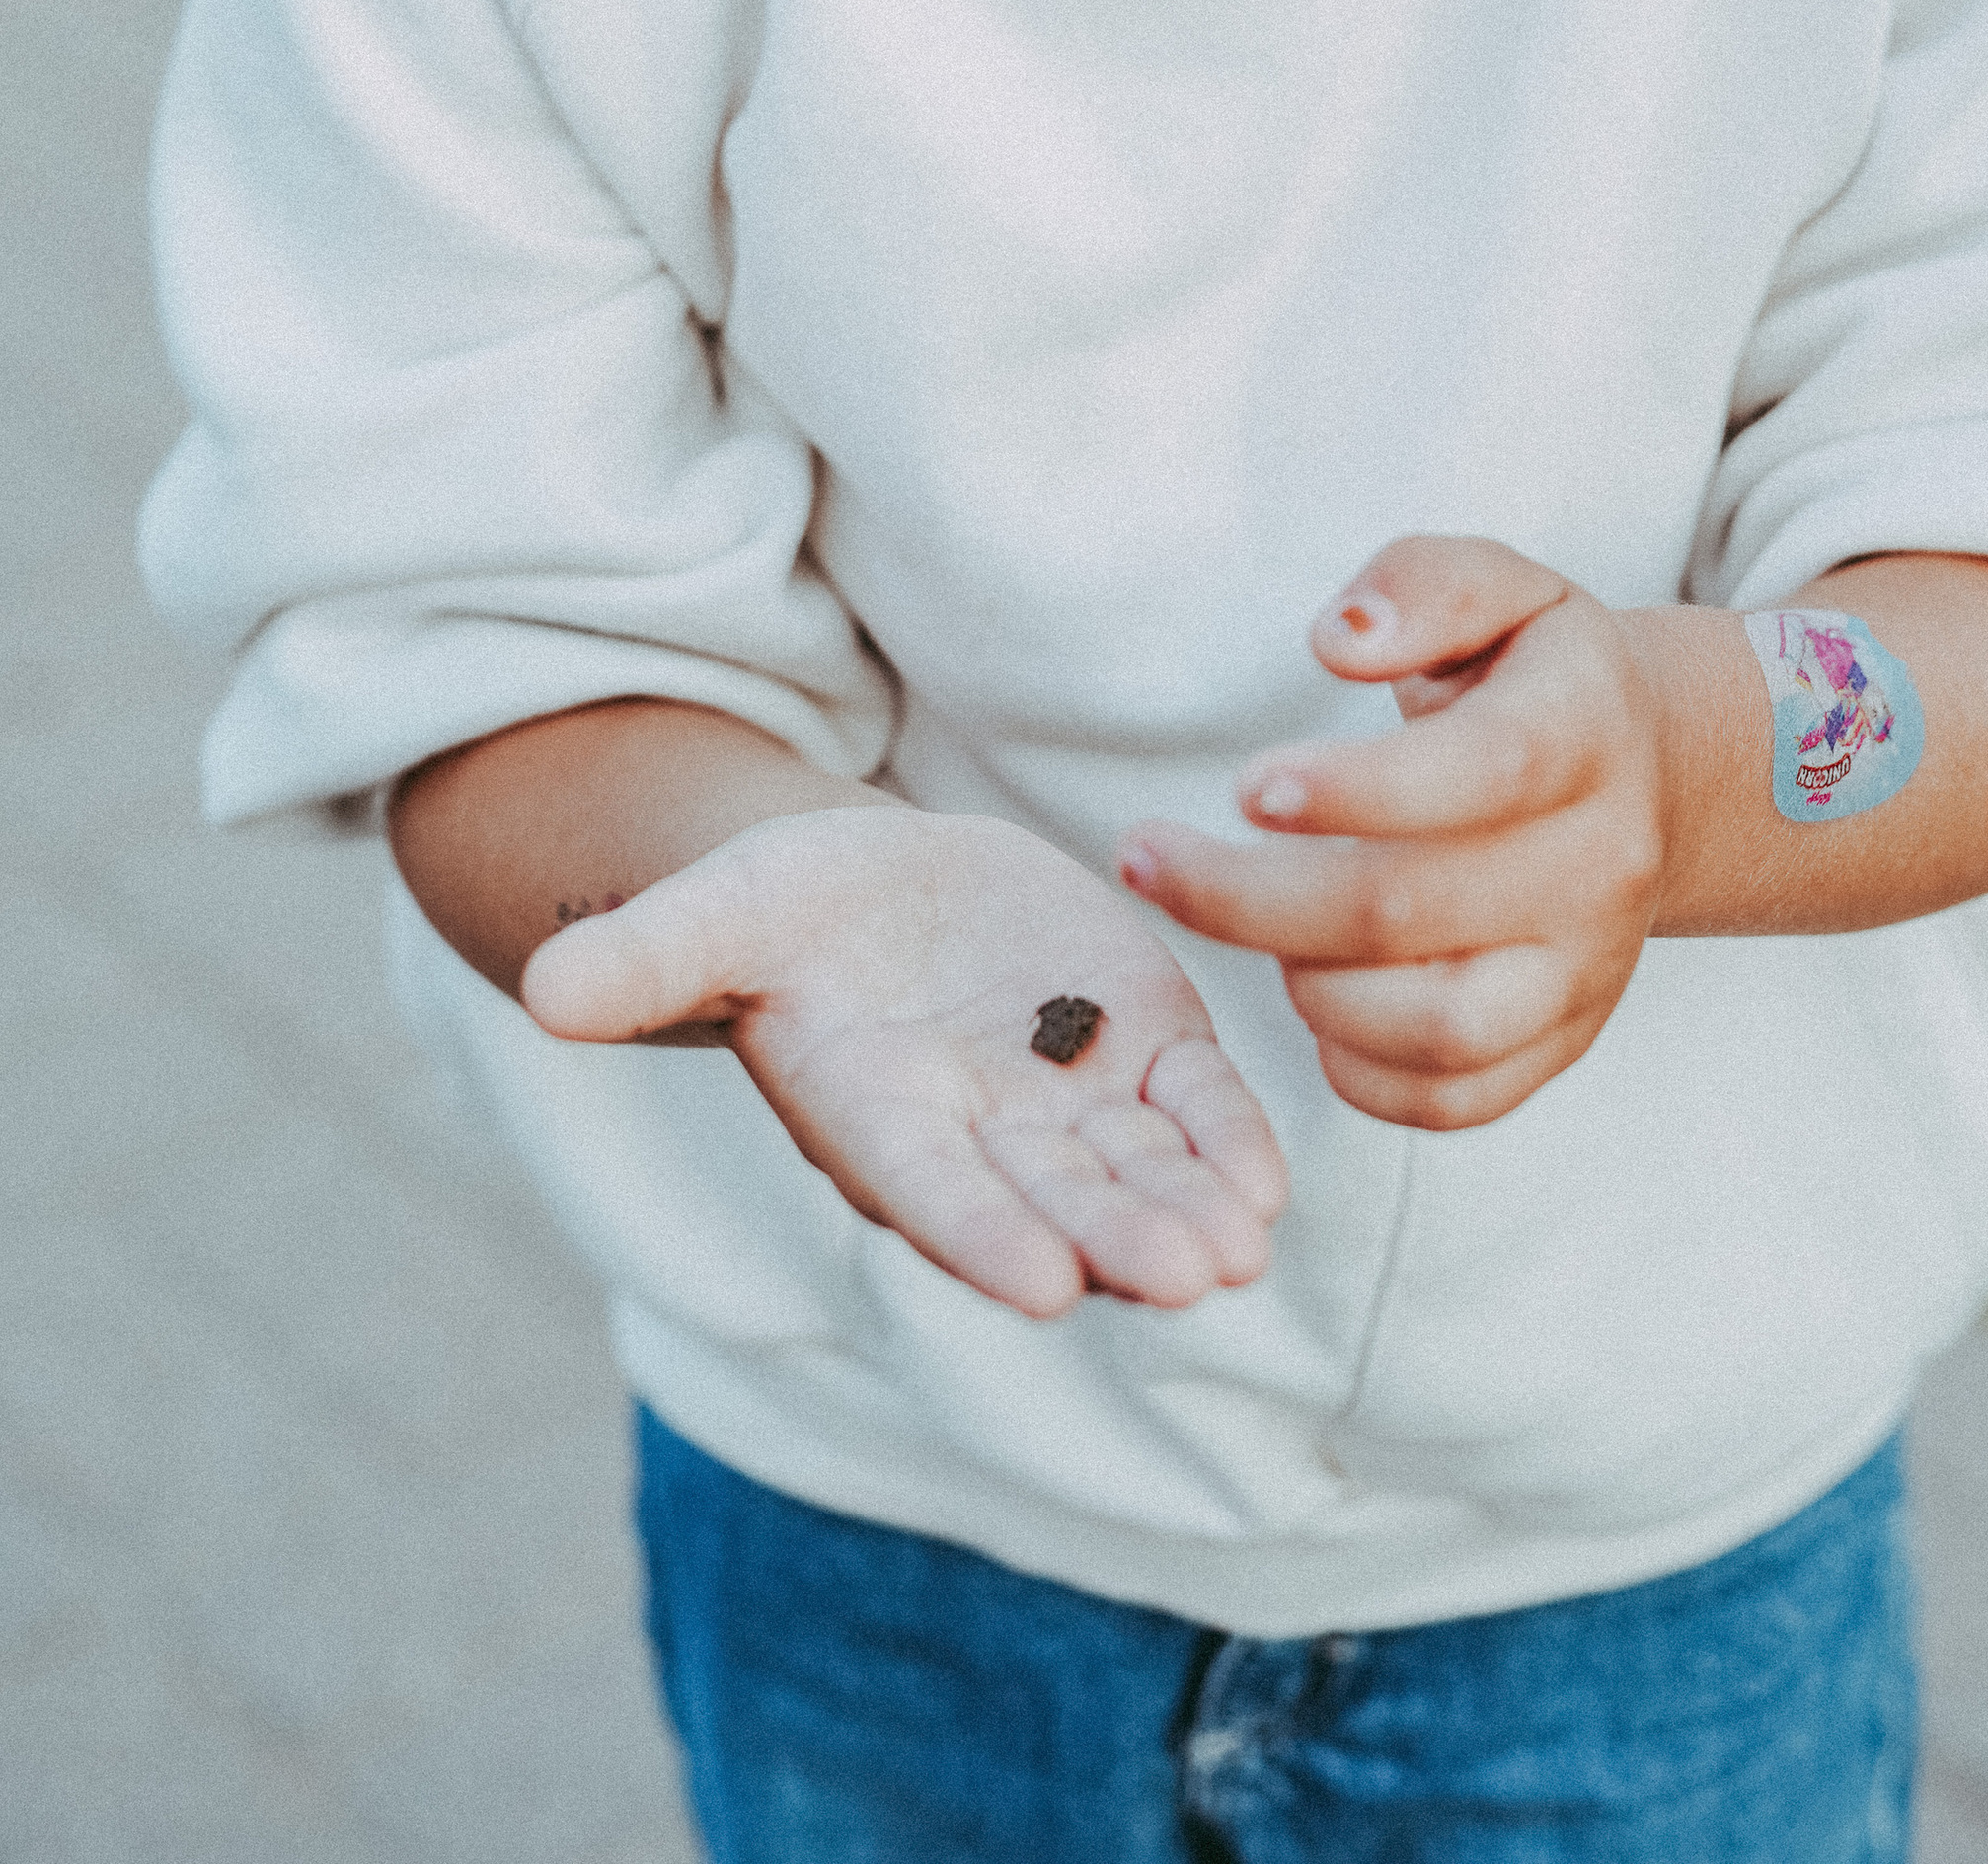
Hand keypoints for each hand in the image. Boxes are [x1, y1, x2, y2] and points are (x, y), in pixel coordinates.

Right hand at [522, 802, 1288, 1317]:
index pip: (929, 1191)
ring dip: (1184, 1211)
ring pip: (1131, 1171)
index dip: (981, 1234)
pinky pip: (1188, 1106)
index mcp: (872, 1115)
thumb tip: (540, 990)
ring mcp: (1062, 1099)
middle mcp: (975, 1135)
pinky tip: (1265, 1185)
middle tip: (1187, 1276)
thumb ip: (645, 958)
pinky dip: (1224, 1141)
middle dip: (1115, 1239)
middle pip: (1049, 1202)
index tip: (1038, 1285)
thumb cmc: (780, 906)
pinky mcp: (1134, 1043)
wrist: (874, 884)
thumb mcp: (715, 912)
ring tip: (1237, 1250)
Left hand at [1120, 539, 1694, 1130]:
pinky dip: (1361, 1073)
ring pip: (1439, 1027)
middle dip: (1250, 897)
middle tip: (1146, 860)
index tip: (1244, 788)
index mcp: (1585, 730)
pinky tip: (1309, 998)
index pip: (1480, 773)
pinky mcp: (1565, 1038)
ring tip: (1252, 924)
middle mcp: (1600, 860)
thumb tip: (1339, 641)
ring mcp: (1587, 966)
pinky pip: (1457, 1099)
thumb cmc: (1535, 674)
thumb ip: (1421, 585)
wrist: (1650, 774)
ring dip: (1308, 986)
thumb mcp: (1500, 587)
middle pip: (1414, 912)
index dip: (1356, 792)